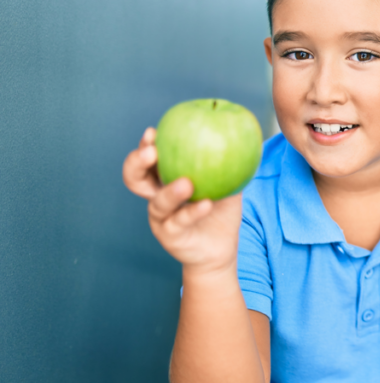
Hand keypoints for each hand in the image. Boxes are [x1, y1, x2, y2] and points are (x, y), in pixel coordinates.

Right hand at [122, 127, 241, 271]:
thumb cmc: (221, 213)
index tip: (153, 132)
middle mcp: (157, 197)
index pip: (149, 159)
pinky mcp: (169, 236)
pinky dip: (193, 212)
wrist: (220, 250)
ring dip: (170, 192)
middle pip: (134, 178)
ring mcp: (160, 218)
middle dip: (137, 163)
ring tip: (186, 183)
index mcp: (165, 180)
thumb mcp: (227, 185)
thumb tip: (241, 137)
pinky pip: (180, 222)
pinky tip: (206, 203)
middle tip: (152, 152)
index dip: (145, 145)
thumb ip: (229, 164)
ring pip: (158, 203)